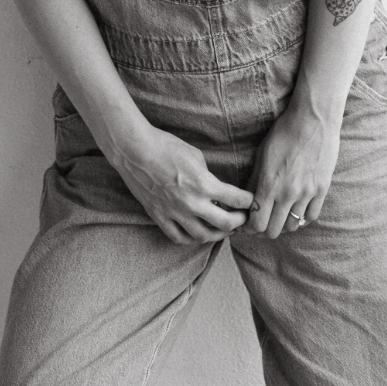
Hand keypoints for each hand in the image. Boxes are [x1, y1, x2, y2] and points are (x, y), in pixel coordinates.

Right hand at [112, 124, 254, 245]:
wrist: (135, 150)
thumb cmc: (166, 146)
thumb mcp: (195, 155)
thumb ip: (208, 175)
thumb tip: (215, 188)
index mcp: (204, 184)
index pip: (236, 199)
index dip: (248, 201)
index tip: (251, 201)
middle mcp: (192, 203)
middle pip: (225, 223)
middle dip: (239, 222)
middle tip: (242, 218)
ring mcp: (175, 213)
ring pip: (203, 236)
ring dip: (217, 235)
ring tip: (222, 230)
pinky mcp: (159, 217)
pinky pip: (178, 237)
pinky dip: (190, 239)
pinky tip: (196, 234)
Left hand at [234, 102, 341, 238]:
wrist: (313, 119)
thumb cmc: (284, 132)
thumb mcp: (262, 154)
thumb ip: (255, 180)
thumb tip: (247, 199)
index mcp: (269, 184)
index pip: (256, 222)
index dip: (249, 228)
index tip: (246, 225)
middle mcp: (288, 193)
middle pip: (273, 230)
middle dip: (264, 229)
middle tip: (261, 223)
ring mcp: (307, 193)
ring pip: (292, 226)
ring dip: (283, 224)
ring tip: (278, 216)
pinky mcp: (322, 190)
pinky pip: (311, 216)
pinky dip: (302, 217)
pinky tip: (296, 210)